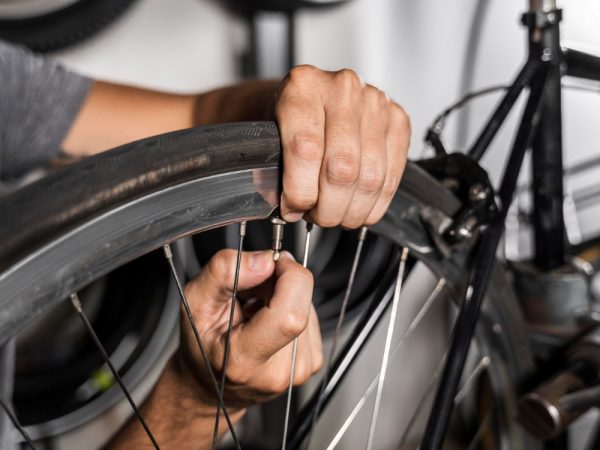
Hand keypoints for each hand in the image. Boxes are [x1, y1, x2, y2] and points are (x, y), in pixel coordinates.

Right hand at [180, 249, 322, 408]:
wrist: (209, 384)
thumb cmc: (200, 345)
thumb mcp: (195, 300)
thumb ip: (224, 273)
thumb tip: (265, 260)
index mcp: (243, 359)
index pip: (290, 315)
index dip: (289, 277)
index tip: (271, 263)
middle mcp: (276, 371)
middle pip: (300, 305)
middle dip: (279, 282)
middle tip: (252, 290)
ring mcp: (298, 371)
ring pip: (307, 307)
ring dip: (284, 296)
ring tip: (255, 309)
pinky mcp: (310, 363)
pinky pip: (310, 318)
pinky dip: (291, 308)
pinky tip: (268, 319)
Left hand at [274, 65, 409, 227]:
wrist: (314, 99)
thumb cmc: (290, 121)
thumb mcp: (270, 139)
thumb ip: (275, 171)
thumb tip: (291, 210)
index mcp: (303, 87)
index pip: (306, 149)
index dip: (300, 191)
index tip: (293, 209)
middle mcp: (343, 89)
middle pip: (343, 168)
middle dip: (328, 207)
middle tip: (317, 217)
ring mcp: (375, 103)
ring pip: (370, 178)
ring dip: (351, 210)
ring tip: (335, 214)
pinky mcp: (399, 120)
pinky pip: (391, 178)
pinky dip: (373, 204)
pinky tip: (356, 208)